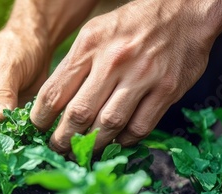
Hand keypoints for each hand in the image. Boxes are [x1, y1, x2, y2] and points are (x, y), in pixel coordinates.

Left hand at [30, 0, 221, 152]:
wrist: (184, 12)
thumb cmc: (132, 24)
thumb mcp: (95, 32)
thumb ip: (75, 64)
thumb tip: (53, 102)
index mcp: (90, 45)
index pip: (54, 91)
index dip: (40, 118)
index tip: (37, 129)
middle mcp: (113, 61)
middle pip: (79, 113)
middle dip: (63, 138)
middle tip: (58, 148)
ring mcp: (142, 76)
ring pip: (108, 124)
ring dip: (92, 144)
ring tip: (82, 152)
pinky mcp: (166, 90)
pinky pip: (139, 127)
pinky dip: (124, 140)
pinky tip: (115, 141)